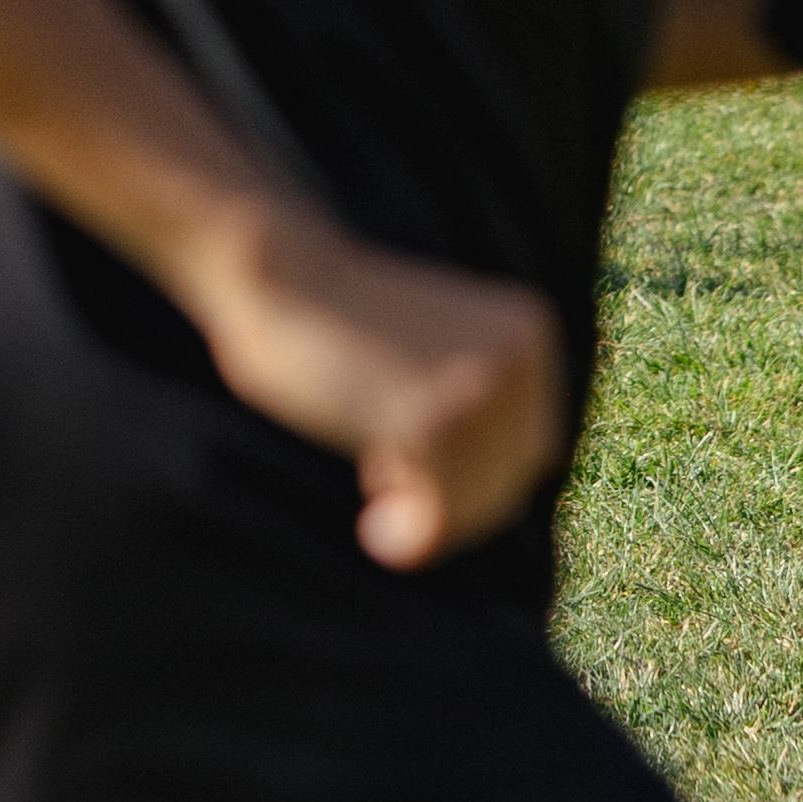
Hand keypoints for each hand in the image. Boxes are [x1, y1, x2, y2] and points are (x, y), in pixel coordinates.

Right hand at [191, 211, 568, 571]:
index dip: (476, 482)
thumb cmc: (328, 324)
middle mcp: (519, 351)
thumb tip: (473, 509)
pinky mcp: (432, 413)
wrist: (273, 270)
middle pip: (514, 471)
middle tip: (386, 509)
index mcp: (526, 329)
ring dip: (432, 522)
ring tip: (377, 511)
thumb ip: (465, 410)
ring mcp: (480, 381)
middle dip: (455, 506)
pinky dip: (414, 532)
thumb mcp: (422, 359)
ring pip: (483, 494)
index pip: (529, 442)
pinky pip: (443, 501)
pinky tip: (377, 530)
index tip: (406, 480)